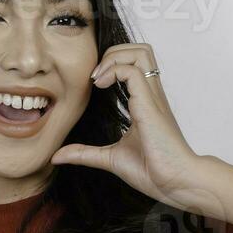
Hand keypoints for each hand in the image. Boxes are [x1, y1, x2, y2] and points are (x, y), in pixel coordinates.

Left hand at [49, 43, 203, 204]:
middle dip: (114, 52)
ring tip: (99, 78)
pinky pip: (133, 71)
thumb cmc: (153, 171)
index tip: (94, 83)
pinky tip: (100, 86)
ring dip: (115, 56)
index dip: (112, 63)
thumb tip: (57, 156)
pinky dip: (113, 70)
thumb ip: (84, 153)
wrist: (176, 182)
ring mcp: (152, 97)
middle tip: (96, 76)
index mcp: (145, 103)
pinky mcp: (149, 104)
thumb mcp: (110, 158)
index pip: (135, 63)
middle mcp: (151, 95)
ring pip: (141, 52)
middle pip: (141, 49)